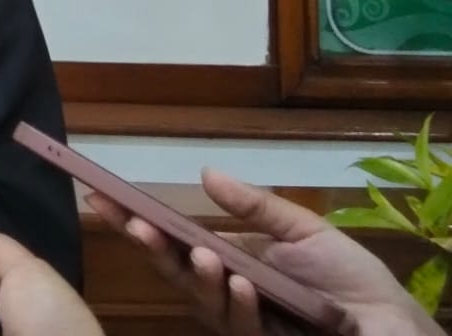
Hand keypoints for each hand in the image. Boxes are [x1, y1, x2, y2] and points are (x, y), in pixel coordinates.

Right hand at [89, 168, 439, 335]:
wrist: (391, 326)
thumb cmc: (351, 281)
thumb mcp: (302, 231)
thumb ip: (254, 206)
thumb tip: (205, 172)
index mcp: (232, 264)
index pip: (175, 242)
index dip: (140, 221)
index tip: (101, 196)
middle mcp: (228, 294)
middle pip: (174, 271)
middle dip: (149, 246)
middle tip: (128, 221)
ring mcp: (242, 322)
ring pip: (201, 300)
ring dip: (197, 275)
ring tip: (202, 253)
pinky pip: (239, 323)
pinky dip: (237, 301)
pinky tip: (239, 282)